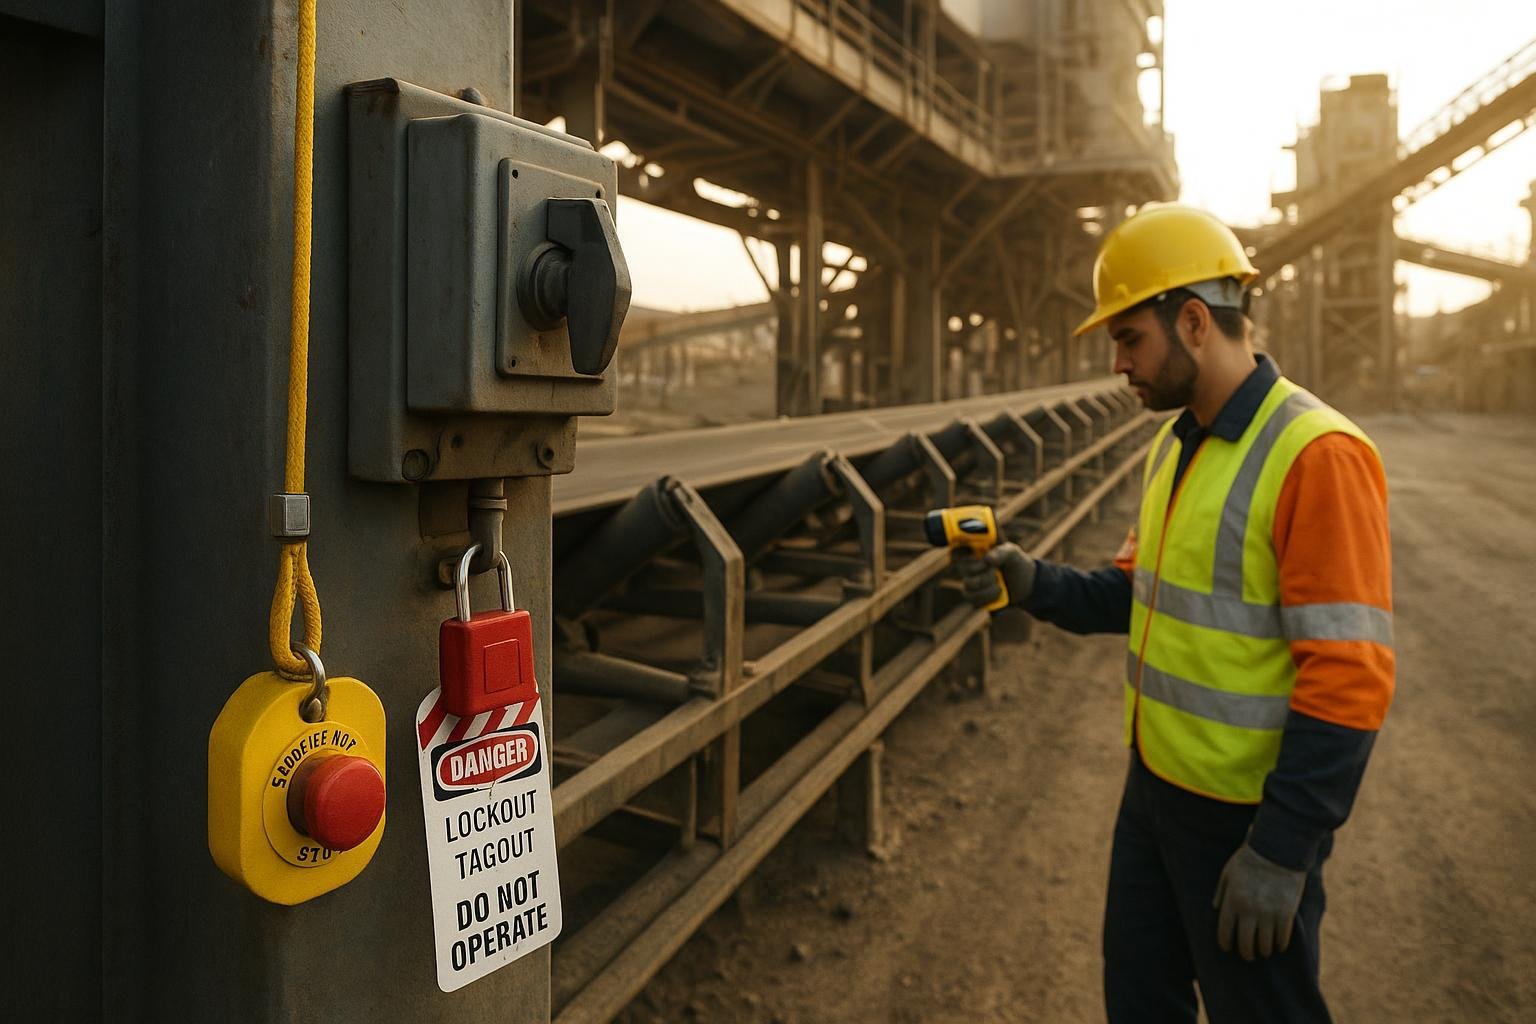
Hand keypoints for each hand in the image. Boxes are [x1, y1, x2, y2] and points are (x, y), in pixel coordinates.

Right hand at [954, 543, 1035, 608]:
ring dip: (986, 589)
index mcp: (975, 552)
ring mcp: (971, 582)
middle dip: (984, 575)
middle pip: (964, 571)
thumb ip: (1002, 552)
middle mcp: (969, 566)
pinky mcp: (975, 597)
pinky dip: (987, 598)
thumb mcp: (1013, 553)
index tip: (982, 561)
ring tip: (1000, 587)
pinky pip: (972, 600)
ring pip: (967, 588)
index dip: (961, 555)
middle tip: (996, 574)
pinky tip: (998, 594)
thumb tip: (987, 559)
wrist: (1027, 585)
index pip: (957, 551)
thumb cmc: (1017, 563)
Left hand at [1213, 842, 1306, 960]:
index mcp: (1233, 900)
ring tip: (1263, 951)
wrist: (1277, 850)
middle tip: (1248, 956)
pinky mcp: (1286, 913)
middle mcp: (1249, 910)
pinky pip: (1282, 938)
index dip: (1225, 943)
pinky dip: (1280, 945)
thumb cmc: (1249, 859)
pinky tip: (1278, 945)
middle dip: (1246, 954)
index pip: (1225, 931)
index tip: (1227, 948)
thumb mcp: (1228, 872)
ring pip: (1265, 945)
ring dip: (1263, 951)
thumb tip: (1215, 909)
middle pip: (1245, 944)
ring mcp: (1269, 913)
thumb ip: (1221, 892)